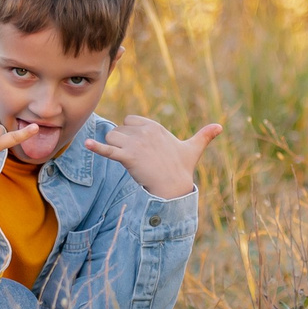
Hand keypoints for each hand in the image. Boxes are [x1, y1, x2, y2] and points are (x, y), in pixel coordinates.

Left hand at [84, 115, 222, 199]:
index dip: (130, 133)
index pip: (131, 121)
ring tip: (125, 161)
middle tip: (133, 158)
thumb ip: (204, 135)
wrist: (174, 187)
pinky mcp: (127, 157)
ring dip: (113, 147)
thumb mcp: (193, 148)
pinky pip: (108, 149)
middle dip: (121, 141)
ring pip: (112, 136)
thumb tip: (220, 126)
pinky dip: (97, 147)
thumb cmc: (182, 168)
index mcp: (154, 127)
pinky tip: (87, 145)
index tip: (137, 146)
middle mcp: (144, 132)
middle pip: (119, 129)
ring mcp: (135, 144)